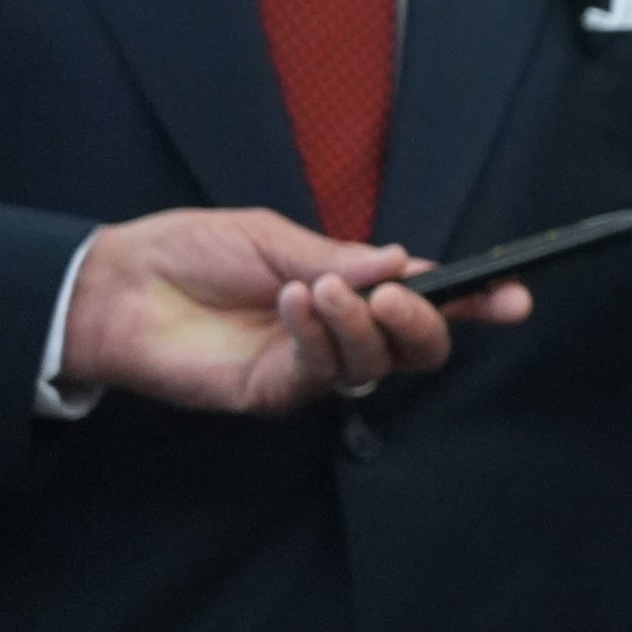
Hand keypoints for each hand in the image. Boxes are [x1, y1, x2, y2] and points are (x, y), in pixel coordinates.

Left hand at [55, 209, 530, 412]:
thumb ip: (341, 256)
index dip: (477, 300)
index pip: (427, 300)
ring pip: (375, 366)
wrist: (117, 286)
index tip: (514, 296)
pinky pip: (321, 374)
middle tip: (406, 295)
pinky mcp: (275, 394)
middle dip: (428, 324)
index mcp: (352, 289)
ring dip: (360, 324)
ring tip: (320, 289)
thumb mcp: (273, 237)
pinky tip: (293, 305)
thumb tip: (407, 262)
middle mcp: (342, 333)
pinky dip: (318, 336)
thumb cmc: (190, 252)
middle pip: (418, 349)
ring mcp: (311, 368)